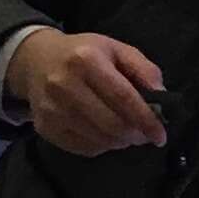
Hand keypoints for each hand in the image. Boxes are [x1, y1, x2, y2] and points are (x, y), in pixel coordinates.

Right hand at [9, 29, 167, 155]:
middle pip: (111, 123)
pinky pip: (83, 148)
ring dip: (121, 142)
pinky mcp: (44, 127)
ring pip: (99, 139)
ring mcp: (51, 108)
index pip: (122, 97)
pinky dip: (103, 146)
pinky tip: (106, 134)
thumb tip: (162, 97)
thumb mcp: (117, 50)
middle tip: (145, 134)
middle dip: (135, 135)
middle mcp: (64, 85)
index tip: (160, 135)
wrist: (36, 60)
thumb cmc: (84, 54)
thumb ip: (144, 70)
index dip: (145, 119)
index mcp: (86, 59)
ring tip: (128, 133)